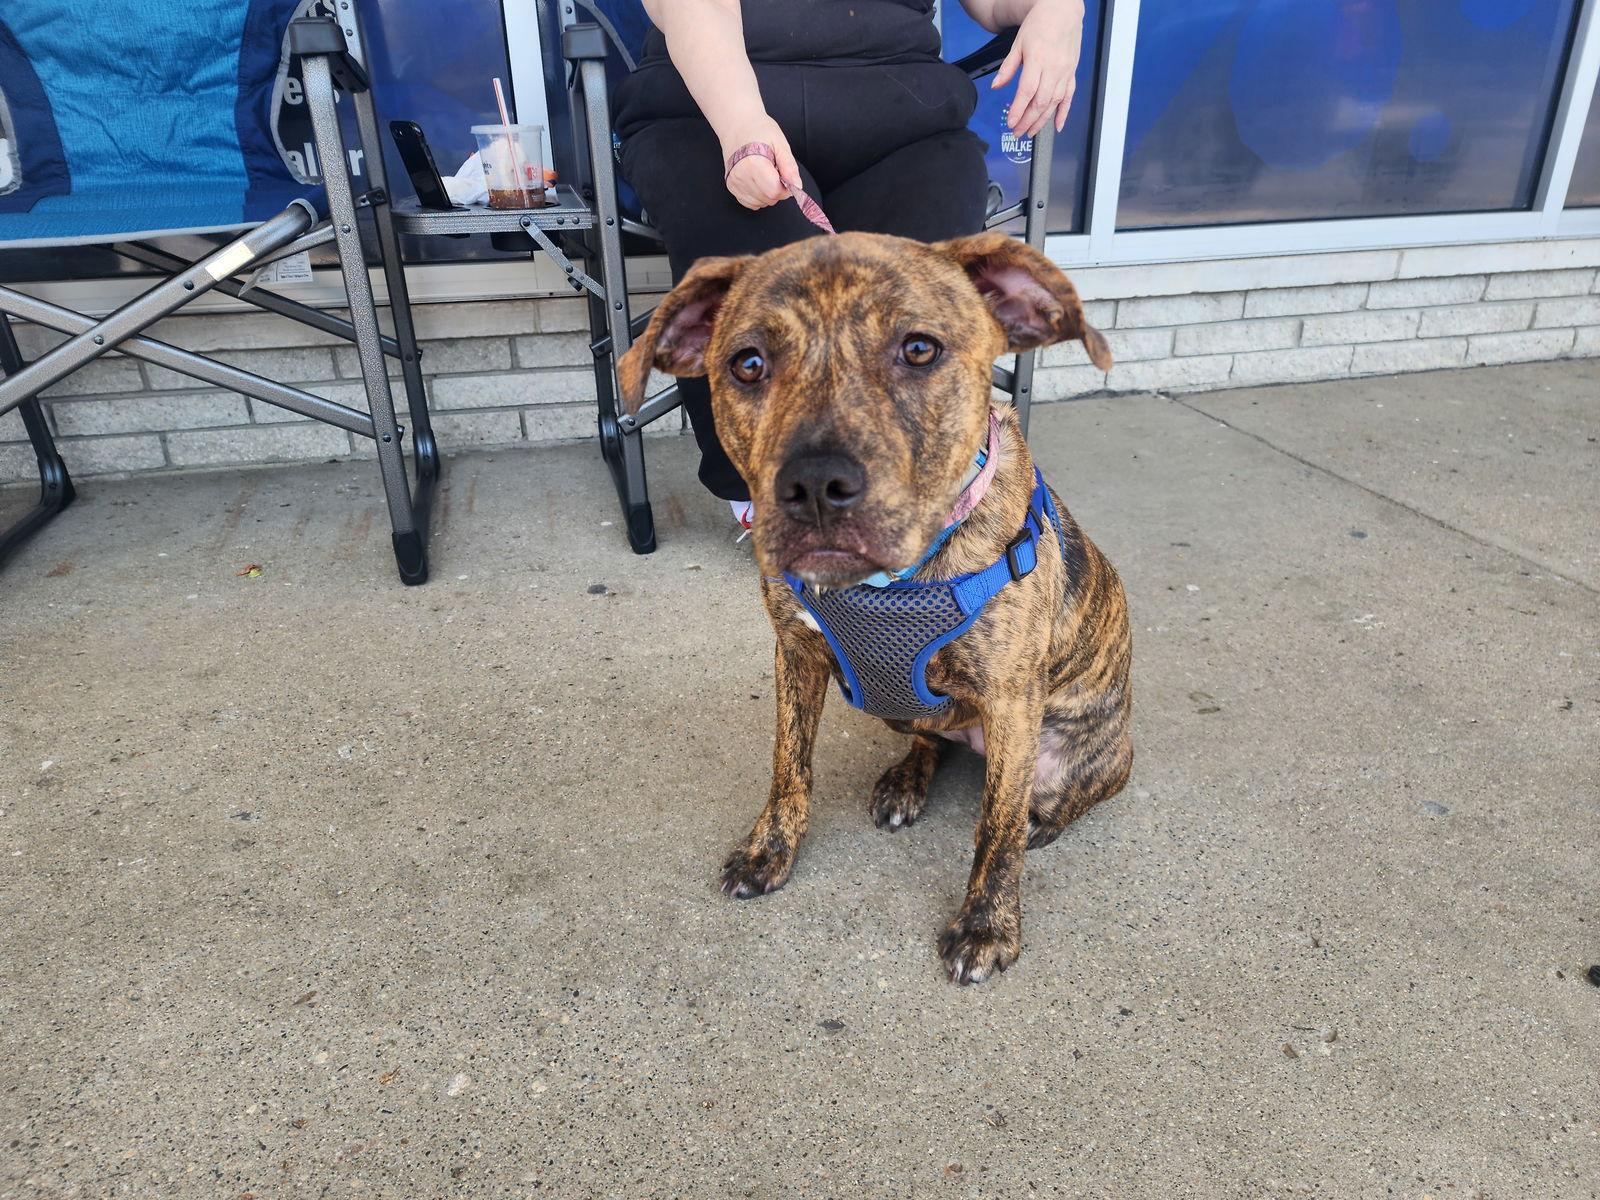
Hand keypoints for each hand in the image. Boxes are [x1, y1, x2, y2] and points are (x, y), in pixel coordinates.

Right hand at [722, 119, 803, 210]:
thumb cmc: (759, 130)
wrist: (738, 125)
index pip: (774, 192)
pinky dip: (758, 196)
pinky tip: (759, 181)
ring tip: (765, 173)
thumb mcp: (780, 144)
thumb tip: (797, 186)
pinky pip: (750, 202)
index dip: (785, 189)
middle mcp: (741, 176)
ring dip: (768, 194)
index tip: (787, 178)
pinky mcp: (731, 186)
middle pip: (768, 199)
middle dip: (778, 190)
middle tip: (776, 171)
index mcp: (754, 164)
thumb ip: (789, 167)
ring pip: (760, 203)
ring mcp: (734, 182)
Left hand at [993, 0, 1084, 136]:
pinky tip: (1057, 126)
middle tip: (1017, 133)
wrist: (1062, 10)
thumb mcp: (1018, 44)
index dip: (1018, 110)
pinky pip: (1069, 97)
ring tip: (1030, 132)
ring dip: (1042, 121)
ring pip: (1054, 103)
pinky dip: (1064, 113)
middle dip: (1028, 121)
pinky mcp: (1071, 73)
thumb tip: (997, 86)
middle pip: (1041, 102)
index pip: (1027, 92)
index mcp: (1038, 60)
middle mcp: (1053, 69)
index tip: (1011, 123)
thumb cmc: (1040, 24)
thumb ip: (1008, 68)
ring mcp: (1065, 72)